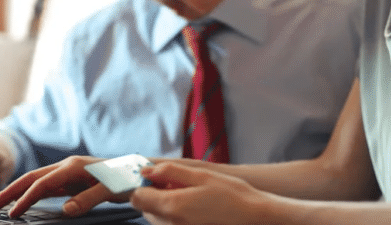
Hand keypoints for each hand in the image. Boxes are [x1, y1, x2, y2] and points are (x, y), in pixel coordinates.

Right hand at [0, 156, 123, 217]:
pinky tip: (25, 201)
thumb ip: (88, 199)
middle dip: (11, 190)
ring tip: (2, 204)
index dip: (26, 198)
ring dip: (19, 191)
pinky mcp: (72, 179)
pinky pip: (48, 186)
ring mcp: (69, 172)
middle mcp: (68, 166)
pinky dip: (33, 193)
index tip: (12, 213)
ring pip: (37, 180)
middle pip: (33, 177)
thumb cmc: (126, 178)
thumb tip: (65, 210)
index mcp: (73, 167)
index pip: (42, 183)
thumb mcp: (110, 190)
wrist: (138, 171)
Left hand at [131, 162, 272, 224]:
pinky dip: (174, 214)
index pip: (137, 196)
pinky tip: (194, 208)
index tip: (157, 176)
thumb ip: (170, 172)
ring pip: (156, 217)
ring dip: (165, 204)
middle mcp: (169, 224)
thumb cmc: (231, 195)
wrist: (253, 218)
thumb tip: (147, 170)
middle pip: (145, 207)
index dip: (143, 183)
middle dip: (155, 193)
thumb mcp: (201, 175)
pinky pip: (168, 224)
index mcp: (172, 206)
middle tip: (178, 183)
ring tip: (190, 196)